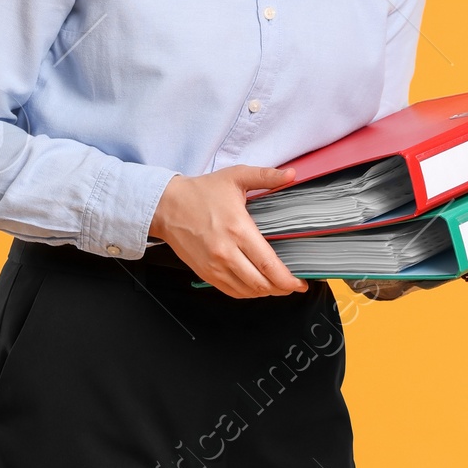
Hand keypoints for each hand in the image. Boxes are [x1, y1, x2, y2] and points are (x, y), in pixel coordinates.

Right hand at [149, 165, 308, 298]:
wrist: (166, 206)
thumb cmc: (201, 192)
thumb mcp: (235, 177)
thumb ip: (266, 176)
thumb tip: (291, 174)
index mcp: (238, 230)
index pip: (269, 265)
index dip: (288, 279)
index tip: (300, 283)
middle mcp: (226, 252)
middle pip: (261, 284)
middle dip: (281, 289)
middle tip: (293, 286)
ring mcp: (214, 266)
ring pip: (247, 291)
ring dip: (265, 293)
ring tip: (277, 286)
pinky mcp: (205, 273)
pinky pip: (231, 292)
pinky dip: (247, 293)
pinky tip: (256, 287)